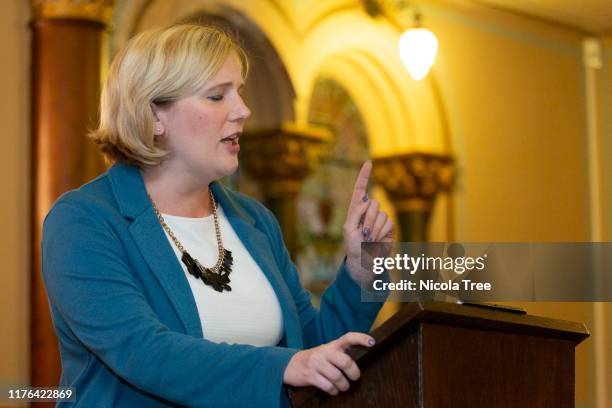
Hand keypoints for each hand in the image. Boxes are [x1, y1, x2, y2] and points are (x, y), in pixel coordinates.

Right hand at [283, 332, 374, 394]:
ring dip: (343, 386)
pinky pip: (328, 386)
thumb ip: (341, 354)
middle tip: (355, 377)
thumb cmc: (316, 360)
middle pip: (345, 362)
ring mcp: (316, 363)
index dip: (361, 338)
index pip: (348, 338)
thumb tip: (361, 362)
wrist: (291, 365)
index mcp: (332, 345)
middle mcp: (324, 352)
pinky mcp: (310, 375)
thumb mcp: (327, 352)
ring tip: (342, 386)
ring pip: (337, 377)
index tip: (372, 342)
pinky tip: (333, 390)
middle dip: (354, 373)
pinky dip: (334, 391)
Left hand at [343, 161, 394, 285]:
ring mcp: (380, 219)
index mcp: (356, 209)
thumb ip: (355, 212)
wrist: (365, 261)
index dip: (365, 176)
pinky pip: (388, 222)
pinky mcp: (389, 227)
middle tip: (363, 233)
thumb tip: (367, 200)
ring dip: (374, 228)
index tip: (369, 162)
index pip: (360, 189)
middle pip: (373, 203)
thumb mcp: (348, 228)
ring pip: (381, 213)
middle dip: (368, 219)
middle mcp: (369, 211)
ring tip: (368, 239)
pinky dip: (381, 232)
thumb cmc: (353, 245)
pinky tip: (377, 240)